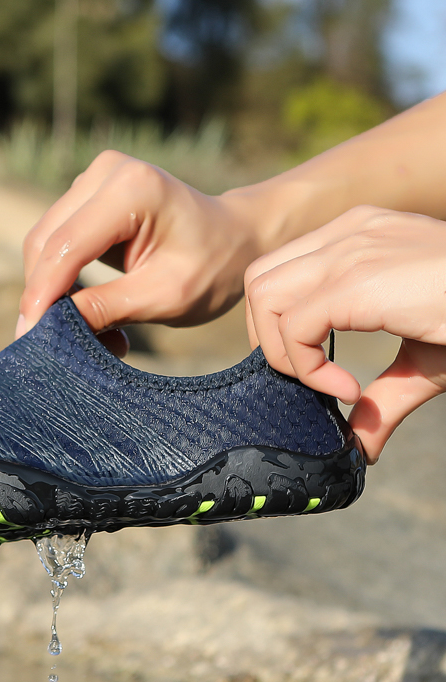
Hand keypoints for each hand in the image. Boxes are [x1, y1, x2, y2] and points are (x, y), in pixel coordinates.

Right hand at [17, 150, 262, 341]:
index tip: (28, 337)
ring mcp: (94, 181)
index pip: (67, 246)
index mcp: (133, 188)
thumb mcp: (165, 297)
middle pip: (46, 242)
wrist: (236, 238)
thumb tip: (50, 328)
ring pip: (44, 244)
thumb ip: (106, 308)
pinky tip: (90, 310)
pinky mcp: (88, 197)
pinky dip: (62, 281)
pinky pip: (56, 243)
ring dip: (53, 292)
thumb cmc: (212, 267)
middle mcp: (106, 172)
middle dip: (46, 296)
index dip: (42, 293)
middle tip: (66, 346)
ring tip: (94, 333)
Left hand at [244, 205, 445, 461]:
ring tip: (326, 385)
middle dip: (266, 337)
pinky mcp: (360, 279)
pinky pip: (296, 325)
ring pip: (264, 296)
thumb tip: (360, 449)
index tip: (311, 368)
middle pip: (258, 279)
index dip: (276, 325)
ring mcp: (352, 248)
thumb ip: (382, 396)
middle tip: (303, 377)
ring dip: (280, 352)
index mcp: (357, 237)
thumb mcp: (422, 358)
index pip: (278, 273)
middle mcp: (348, 233)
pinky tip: (347, 389)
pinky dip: (305, 367)